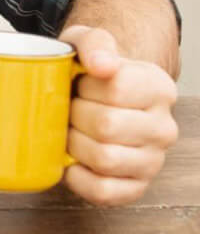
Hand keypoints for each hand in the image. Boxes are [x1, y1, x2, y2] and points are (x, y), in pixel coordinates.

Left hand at [60, 25, 179, 205]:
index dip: (84, 85)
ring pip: (104, 159)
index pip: (116, 88)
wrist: (91, 97)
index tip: (79, 82)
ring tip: (70, 130)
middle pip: (108, 125)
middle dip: (74, 115)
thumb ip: (94, 43)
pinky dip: (78, 178)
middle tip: (68, 108)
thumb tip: (101, 64)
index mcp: (159, 88)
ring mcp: (153, 161)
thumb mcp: (87, 43)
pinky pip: (103, 191)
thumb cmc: (87, 71)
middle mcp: (164, 127)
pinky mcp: (136, 187)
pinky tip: (71, 160)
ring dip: (73, 144)